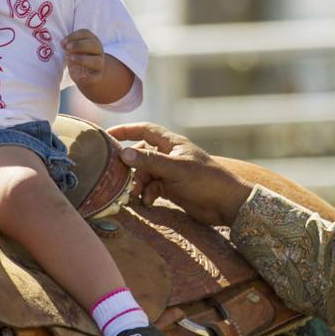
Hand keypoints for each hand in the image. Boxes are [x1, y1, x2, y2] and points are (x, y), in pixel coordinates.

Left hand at [63, 29, 105, 87]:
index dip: (73, 36)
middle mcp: (98, 51)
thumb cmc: (79, 56)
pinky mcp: (97, 77)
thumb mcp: (74, 48)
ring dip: (82, 59)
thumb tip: (63, 44)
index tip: (62, 43)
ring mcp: (99, 64)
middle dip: (79, 45)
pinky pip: (96, 77)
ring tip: (70, 59)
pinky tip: (81, 76)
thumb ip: (69, 45)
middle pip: (94, 45)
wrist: (87, 73)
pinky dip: (89, 77)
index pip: (86, 33)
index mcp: (92, 41)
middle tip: (67, 48)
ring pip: (96, 61)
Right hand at [106, 123, 251, 225]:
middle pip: (140, 155)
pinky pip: (151, 188)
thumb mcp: (176, 169)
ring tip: (135, 194)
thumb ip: (149, 161)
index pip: (144, 130)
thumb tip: (122, 153)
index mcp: (172, 144)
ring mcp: (170, 173)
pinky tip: (148, 202)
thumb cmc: (206, 180)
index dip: (126, 130)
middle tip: (117, 175)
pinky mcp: (172, 189)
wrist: (228, 205)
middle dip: (129, 166)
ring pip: (144, 174)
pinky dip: (147, 194)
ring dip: (138, 183)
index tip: (106, 135)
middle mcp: (169, 156)